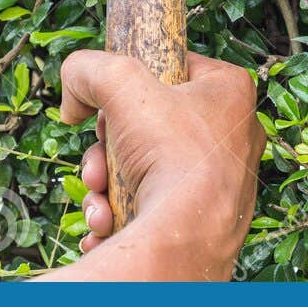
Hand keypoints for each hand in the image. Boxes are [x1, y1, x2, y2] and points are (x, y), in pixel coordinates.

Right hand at [38, 50, 262, 280]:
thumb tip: (74, 97)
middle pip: (149, 128)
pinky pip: (155, 210)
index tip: (111, 107)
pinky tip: (106, 227)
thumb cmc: (172, 156)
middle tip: (99, 167)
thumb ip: (90, 70)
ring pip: (146, 172)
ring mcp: (222, 181)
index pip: (170, 69)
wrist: (187, 237)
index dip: (132, 86)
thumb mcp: (122, 85)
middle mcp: (233, 135)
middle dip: (108, 153)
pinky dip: (122, 218)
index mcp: (229, 91)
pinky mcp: (207, 220)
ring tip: (100, 205)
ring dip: (107, 189)